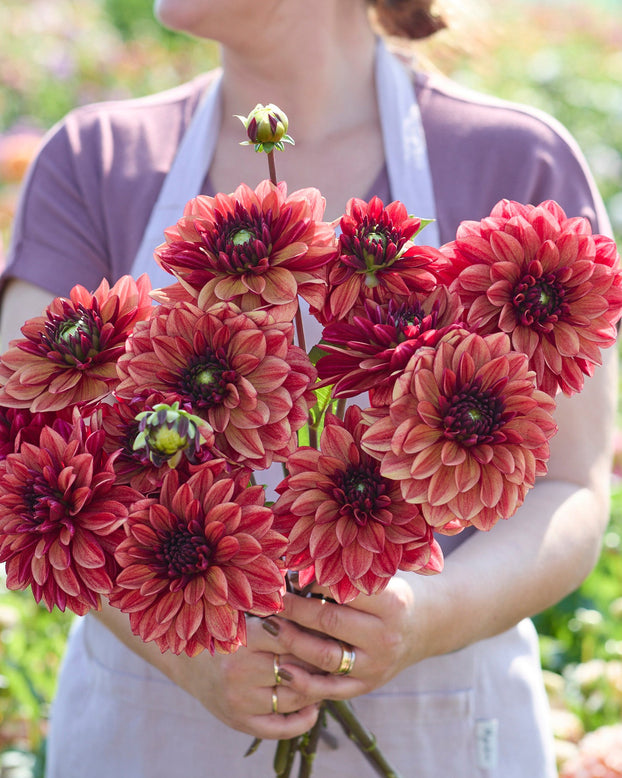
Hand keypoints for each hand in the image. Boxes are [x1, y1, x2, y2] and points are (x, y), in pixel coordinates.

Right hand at [94, 603, 320, 740]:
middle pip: (299, 669)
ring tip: (331, 676)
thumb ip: (273, 606)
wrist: (185, 658)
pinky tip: (315, 708)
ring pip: (295, 698)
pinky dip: (303, 720)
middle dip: (323, 661)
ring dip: (318, 688)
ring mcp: (240, 701)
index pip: (293, 637)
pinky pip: (280, 728)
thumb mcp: (241, 611)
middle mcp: (240, 673)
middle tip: (341, 652)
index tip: (336, 627)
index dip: (317, 631)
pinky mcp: (239, 722)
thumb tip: (315, 595)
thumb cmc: (221, 626)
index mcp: (242, 640)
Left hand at [262, 576, 425, 702]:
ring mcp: (375, 665)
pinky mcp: (366, 686)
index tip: (288, 574)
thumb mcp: (381, 577)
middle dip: (294, 609)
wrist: (425, 627)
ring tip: (269, 625)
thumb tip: (300, 563)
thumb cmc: (392, 592)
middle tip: (271, 598)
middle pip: (329, 621)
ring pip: (325, 656)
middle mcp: (384, 636)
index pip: (343, 591)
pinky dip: (303, 682)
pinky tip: (282, 668)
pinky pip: (329, 689)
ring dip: (292, 640)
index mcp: (392, 603)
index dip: (311, 581)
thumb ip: (348, 574)